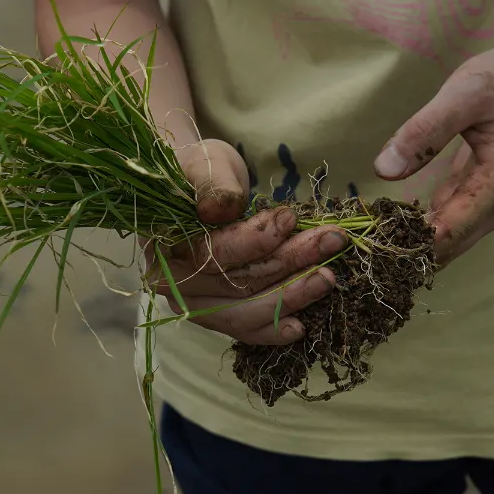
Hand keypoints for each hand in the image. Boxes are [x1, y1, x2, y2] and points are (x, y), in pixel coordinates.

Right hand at [145, 139, 347, 344]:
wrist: (195, 191)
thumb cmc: (200, 173)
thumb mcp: (205, 163)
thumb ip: (212, 184)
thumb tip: (220, 209)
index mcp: (162, 245)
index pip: (210, 252)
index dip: (252, 240)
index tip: (289, 219)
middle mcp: (172, 283)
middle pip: (235, 283)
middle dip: (288, 262)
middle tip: (330, 242)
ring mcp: (193, 304)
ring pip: (244, 311)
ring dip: (290, 296)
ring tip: (327, 277)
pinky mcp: (215, 314)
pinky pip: (244, 329)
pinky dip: (271, 330)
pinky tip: (299, 326)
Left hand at [373, 34, 493, 263]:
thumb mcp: (466, 93)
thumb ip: (425, 131)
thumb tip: (383, 169)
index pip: (443, 238)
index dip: (402, 245)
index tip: (364, 243)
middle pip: (444, 248)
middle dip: (401, 248)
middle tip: (357, 241)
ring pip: (447, 239)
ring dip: (410, 239)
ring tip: (366, 233)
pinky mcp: (487, 199)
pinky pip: (452, 223)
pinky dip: (423, 224)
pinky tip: (391, 219)